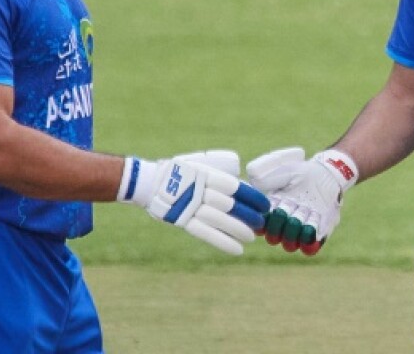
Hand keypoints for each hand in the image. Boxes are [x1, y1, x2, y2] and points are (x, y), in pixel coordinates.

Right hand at [118, 150, 268, 254]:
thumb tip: (241, 184)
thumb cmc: (180, 173)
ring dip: (238, 230)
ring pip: (219, 220)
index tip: (264, 204)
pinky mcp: (182, 221)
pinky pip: (205, 233)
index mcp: (206, 174)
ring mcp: (190, 206)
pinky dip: (223, 242)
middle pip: (230, 204)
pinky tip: (238, 249)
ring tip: (252, 237)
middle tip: (261, 222)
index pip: (234, 186)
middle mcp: (199, 189)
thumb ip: (219, 172)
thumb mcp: (199, 164)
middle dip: (248, 214)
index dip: (252, 196)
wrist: (149, 182)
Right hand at [246, 147, 357, 255]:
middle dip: (278, 227)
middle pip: (273, 238)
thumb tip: (251, 185)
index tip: (271, 208)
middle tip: (287, 210)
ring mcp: (300, 230)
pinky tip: (312, 227)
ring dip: (293, 233)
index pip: (261, 225)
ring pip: (290, 245)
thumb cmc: (303, 172)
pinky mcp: (318, 234)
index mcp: (272, 210)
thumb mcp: (284, 171)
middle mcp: (284, 224)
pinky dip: (309, 242)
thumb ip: (267, 178)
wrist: (327, 175)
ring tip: (300, 218)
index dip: (263, 221)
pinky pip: (310, 248)